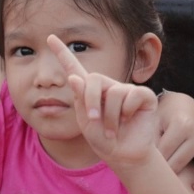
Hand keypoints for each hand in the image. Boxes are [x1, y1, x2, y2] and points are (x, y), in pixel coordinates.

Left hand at [48, 34, 159, 177]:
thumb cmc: (103, 139)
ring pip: (113, 92)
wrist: (123, 155)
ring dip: (110, 116)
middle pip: (93, 79)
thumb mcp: (85, 122)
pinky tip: (129, 121)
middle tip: (93, 120)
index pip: (74, 67)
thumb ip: (80, 100)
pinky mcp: (143, 96)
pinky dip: (127, 113)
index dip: (62, 53)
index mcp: (89, 91)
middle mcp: (108, 86)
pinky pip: (132, 96)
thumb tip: (74, 77)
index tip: (49, 37)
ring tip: (113, 129)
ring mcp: (126, 90)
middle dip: (90, 101)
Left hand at [155, 92, 193, 193]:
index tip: (145, 173)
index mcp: (182, 124)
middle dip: (170, 176)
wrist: (182, 104)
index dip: (153, 165)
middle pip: (182, 163)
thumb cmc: (164, 114)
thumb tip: (141, 164)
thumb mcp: (153, 121)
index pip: (165, 154)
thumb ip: (149, 140)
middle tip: (159, 184)